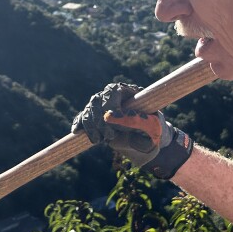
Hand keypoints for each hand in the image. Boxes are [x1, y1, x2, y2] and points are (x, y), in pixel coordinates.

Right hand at [71, 82, 193, 179]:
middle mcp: (110, 95)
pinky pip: (81, 118)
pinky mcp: (93, 118)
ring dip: (91, 127)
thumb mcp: (155, 125)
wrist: (146, 137)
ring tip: (100, 141)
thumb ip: (144, 122)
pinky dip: (79, 125)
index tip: (115, 120)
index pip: (113, 91)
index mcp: (126, 91)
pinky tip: (77, 132)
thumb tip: (127, 118)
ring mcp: (100, 106)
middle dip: (100, 120)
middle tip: (110, 136)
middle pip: (97, 102)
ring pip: (88, 111)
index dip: (112, 105)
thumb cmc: (153, 128)